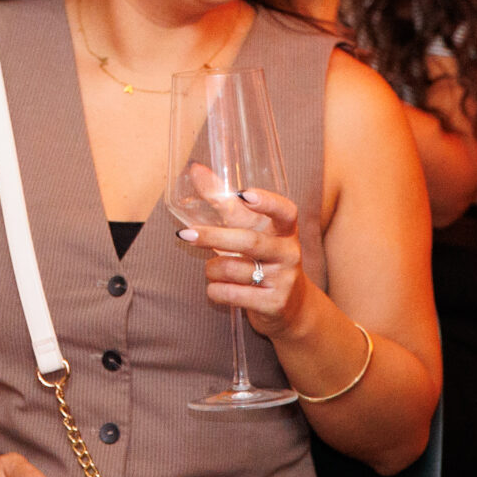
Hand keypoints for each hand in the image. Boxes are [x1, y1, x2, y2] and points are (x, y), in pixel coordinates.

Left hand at [175, 178, 310, 337]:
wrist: (290, 306)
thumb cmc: (262, 258)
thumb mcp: (249, 230)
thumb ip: (225, 201)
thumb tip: (195, 169)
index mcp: (284, 230)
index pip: (285, 211)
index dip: (267, 202)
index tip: (245, 194)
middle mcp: (289, 252)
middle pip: (249, 241)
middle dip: (214, 237)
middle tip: (186, 234)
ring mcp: (284, 279)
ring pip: (235, 269)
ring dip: (212, 269)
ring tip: (212, 269)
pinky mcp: (274, 303)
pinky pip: (232, 294)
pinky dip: (215, 290)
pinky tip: (216, 288)